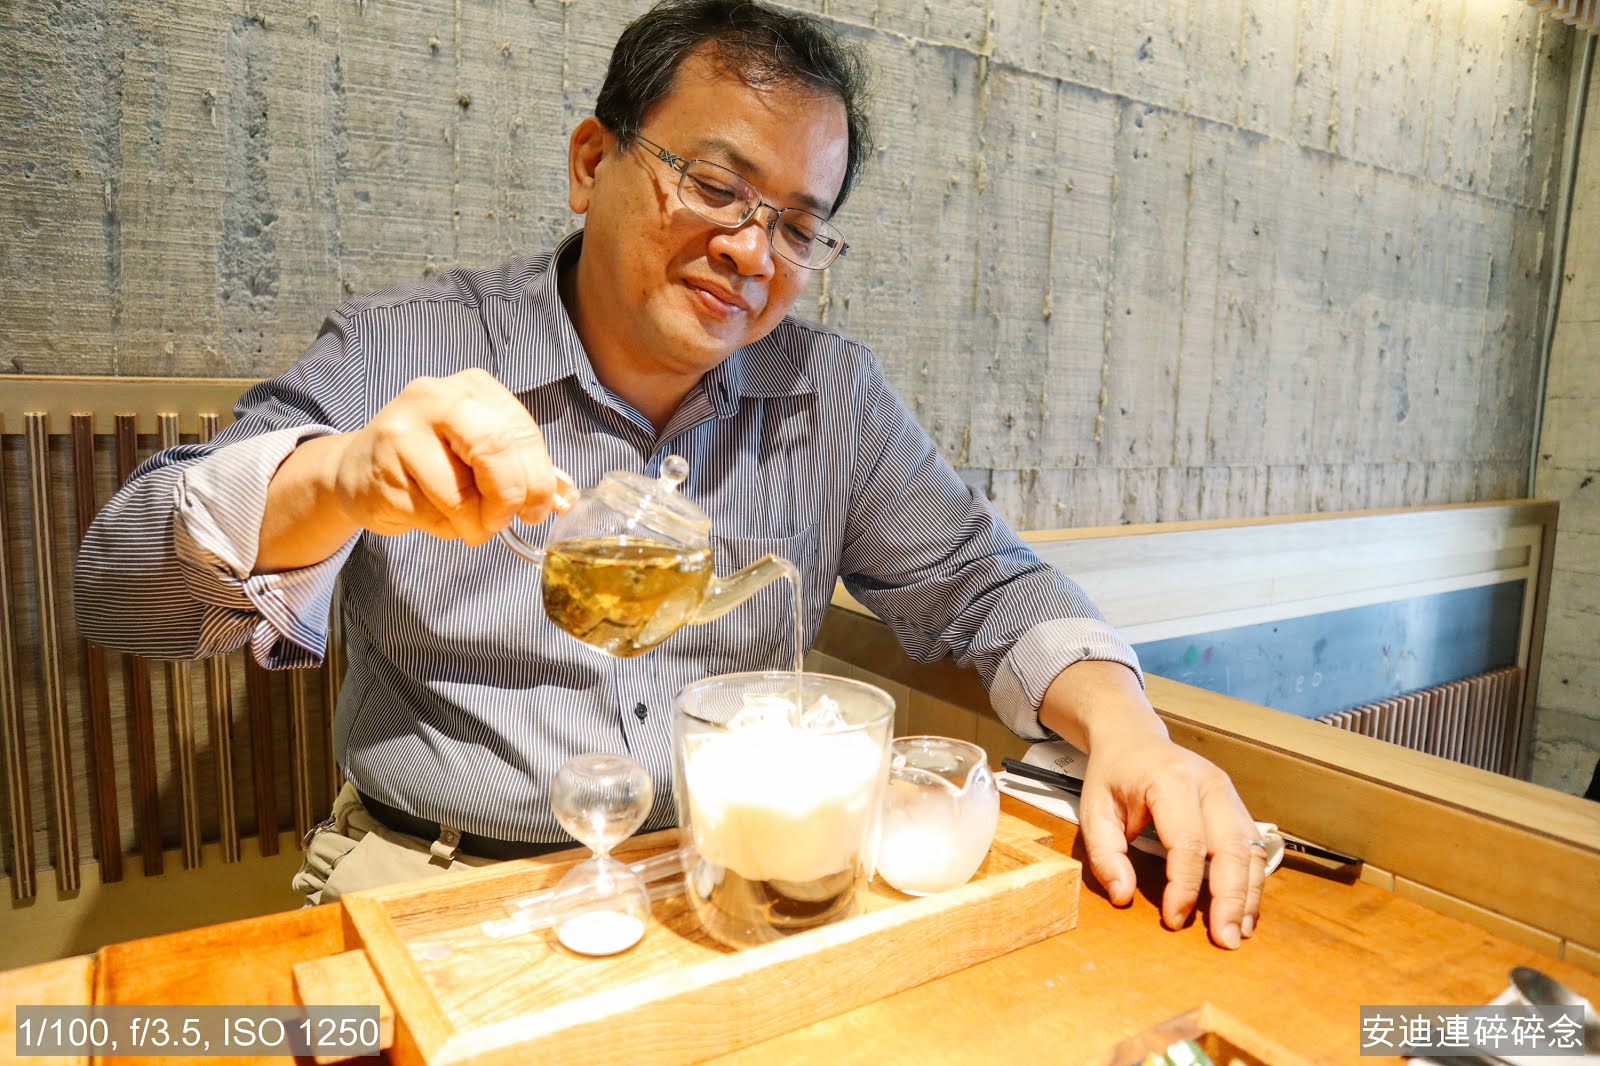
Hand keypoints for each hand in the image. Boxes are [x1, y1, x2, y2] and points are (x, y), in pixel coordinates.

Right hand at [329, 368, 570, 543]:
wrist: (357, 470)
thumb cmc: (432, 460)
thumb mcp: (481, 451)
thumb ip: (523, 467)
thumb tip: (565, 496)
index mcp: (473, 388)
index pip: (522, 432)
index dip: (538, 480)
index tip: (537, 509)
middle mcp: (436, 398)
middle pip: (495, 451)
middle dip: (509, 498)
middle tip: (505, 520)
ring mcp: (403, 431)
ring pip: (462, 494)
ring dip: (474, 525)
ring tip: (465, 522)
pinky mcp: (382, 470)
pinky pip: (432, 514)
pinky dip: (444, 528)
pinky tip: (431, 514)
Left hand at [1038, 660, 1264, 948]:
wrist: (1133, 739)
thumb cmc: (1114, 775)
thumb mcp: (1094, 810)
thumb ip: (1105, 853)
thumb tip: (1123, 896)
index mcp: (1172, 780)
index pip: (1188, 842)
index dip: (1184, 886)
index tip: (1173, 919)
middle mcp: (1210, 784)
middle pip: (1232, 848)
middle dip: (1230, 899)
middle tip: (1224, 940)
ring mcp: (1229, 793)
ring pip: (1251, 850)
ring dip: (1248, 896)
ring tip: (1237, 932)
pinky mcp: (1237, 805)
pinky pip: (1254, 847)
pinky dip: (1252, 882)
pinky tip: (1243, 911)